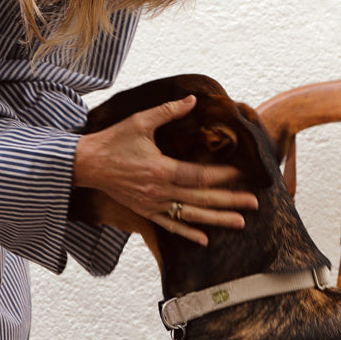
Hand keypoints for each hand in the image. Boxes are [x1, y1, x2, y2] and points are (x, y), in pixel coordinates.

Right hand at [72, 95, 257, 244]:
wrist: (86, 164)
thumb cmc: (113, 141)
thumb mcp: (139, 121)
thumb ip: (168, 111)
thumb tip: (192, 99)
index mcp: (160, 169)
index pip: (200, 176)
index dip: (223, 176)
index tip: (242, 174)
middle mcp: (159, 191)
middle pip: (201, 199)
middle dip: (230, 201)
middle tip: (254, 203)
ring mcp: (152, 205)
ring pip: (190, 215)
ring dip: (216, 220)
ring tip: (240, 223)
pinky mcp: (145, 211)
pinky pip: (170, 226)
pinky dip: (188, 233)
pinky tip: (205, 240)